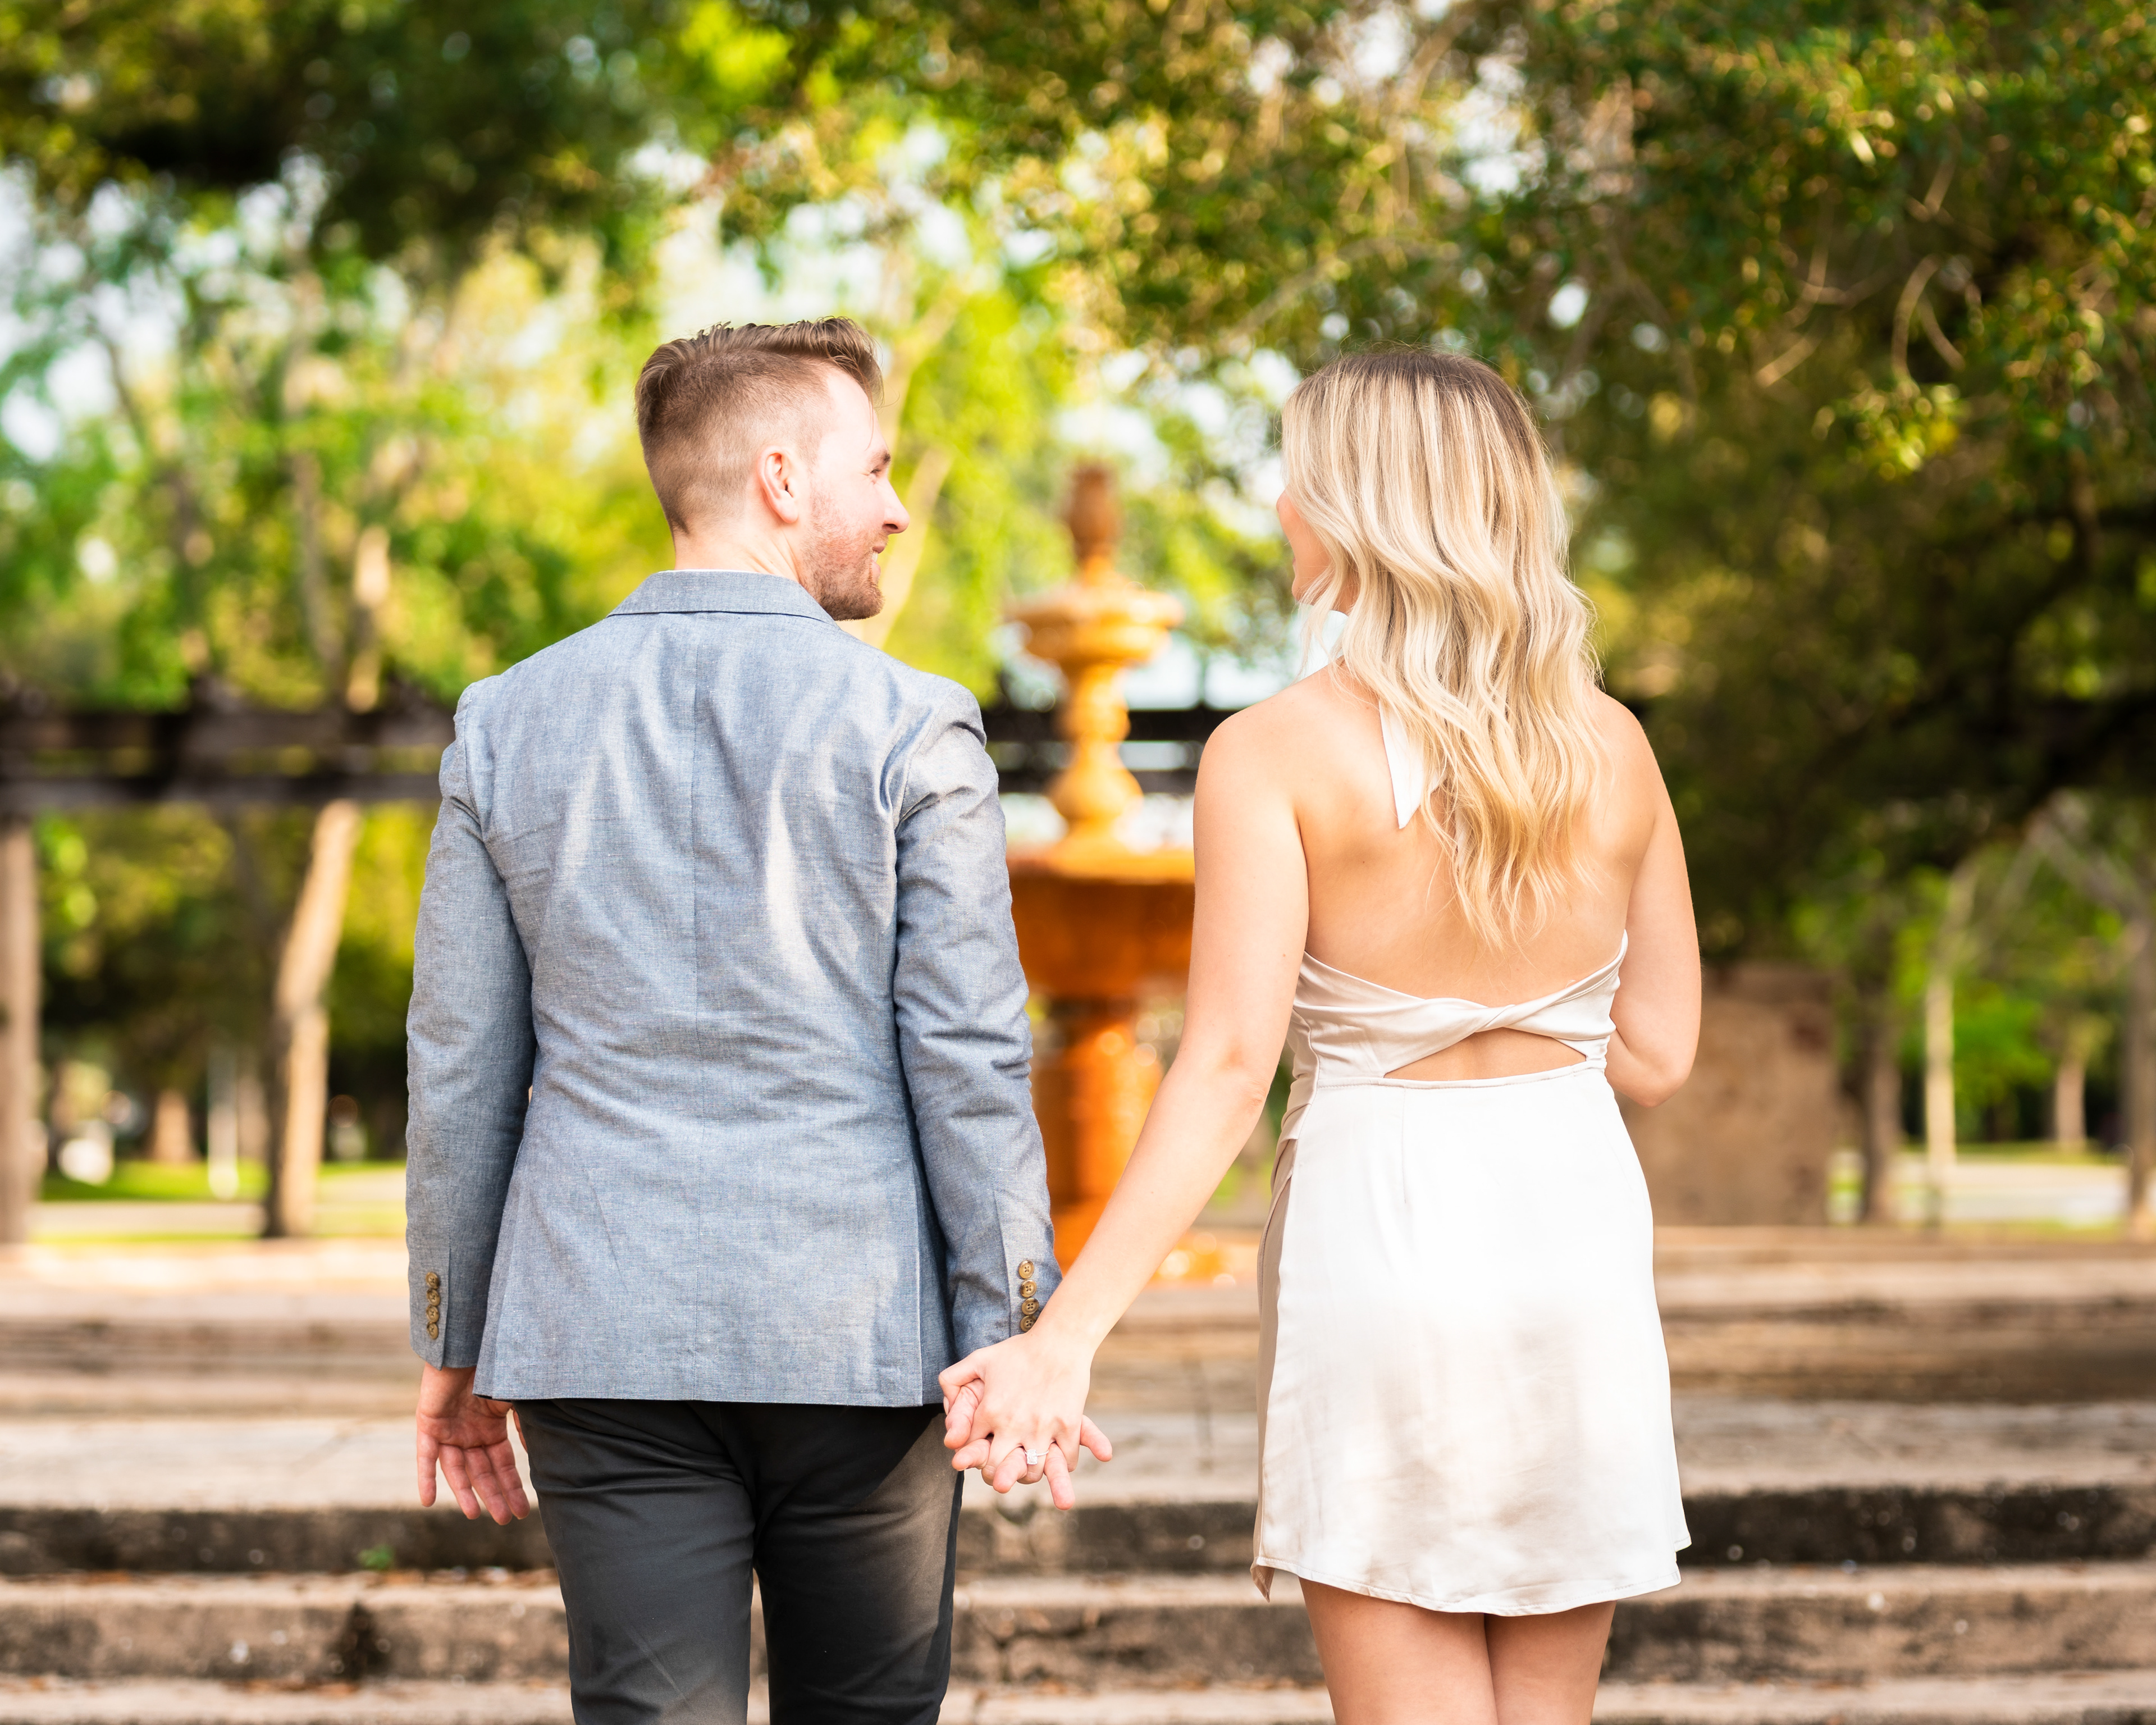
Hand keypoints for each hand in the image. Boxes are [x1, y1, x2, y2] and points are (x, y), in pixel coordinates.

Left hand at [416, 1363, 531, 1523]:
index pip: (502, 1465)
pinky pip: (426, 1456)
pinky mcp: (428, 1425)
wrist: (469, 1343)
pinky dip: (426, 1477)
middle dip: (494, 1495)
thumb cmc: (496, 1366)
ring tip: (475, 1515)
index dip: (512, 1487)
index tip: (523, 1510)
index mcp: (490, 1427)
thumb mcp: (517, 1399)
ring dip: (465, 1492)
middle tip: (505, 1520)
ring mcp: (448, 1431)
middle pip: (482, 1472)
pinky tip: (428, 1500)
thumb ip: (524, 1426)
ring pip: (456, 1470)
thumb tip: (537, 1453)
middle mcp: (469, 1433)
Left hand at [938, 1332, 1112, 1509]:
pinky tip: (1059, 1456)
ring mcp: (1042, 1427)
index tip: (981, 1454)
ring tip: (1029, 1465)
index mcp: (990, 1411)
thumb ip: (953, 1380)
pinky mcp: (1068, 1426)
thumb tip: (945, 1406)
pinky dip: (1065, 1464)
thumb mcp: (979, 1360)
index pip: (972, 1449)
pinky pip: (1067, 1459)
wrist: (1058, 1340)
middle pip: (997, 1470)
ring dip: (1029, 1474)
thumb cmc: (1018, 1350)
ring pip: (1032, 1472)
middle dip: (996, 1475)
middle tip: (1001, 1473)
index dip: (974, 1455)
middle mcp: (1013, 1424)